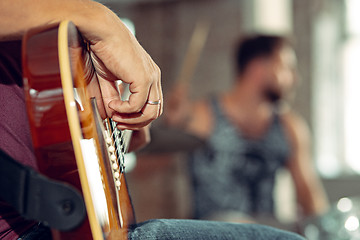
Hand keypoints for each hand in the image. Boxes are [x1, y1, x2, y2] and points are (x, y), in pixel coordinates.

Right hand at [79, 4, 162, 129]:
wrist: (102, 32)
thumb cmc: (105, 50)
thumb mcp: (109, 79)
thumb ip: (112, 97)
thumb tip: (111, 115)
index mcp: (149, 76)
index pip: (152, 105)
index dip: (137, 117)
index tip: (120, 119)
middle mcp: (154, 77)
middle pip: (155, 112)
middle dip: (136, 123)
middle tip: (119, 123)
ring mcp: (151, 78)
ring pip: (151, 112)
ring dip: (132, 120)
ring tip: (115, 116)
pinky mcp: (144, 78)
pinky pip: (137, 105)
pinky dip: (124, 110)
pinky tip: (113, 105)